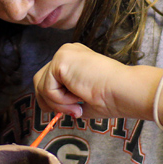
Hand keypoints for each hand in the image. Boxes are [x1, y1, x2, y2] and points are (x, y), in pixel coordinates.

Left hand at [33, 43, 151, 118]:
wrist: (124, 91)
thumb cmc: (112, 97)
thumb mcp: (84, 100)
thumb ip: (68, 101)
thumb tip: (58, 109)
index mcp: (74, 60)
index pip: (50, 80)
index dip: (56, 100)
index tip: (77, 110)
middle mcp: (66, 53)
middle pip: (39, 81)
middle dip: (50, 102)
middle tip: (74, 111)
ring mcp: (62, 54)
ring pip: (40, 86)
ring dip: (57, 104)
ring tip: (78, 105)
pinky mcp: (60, 60)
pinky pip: (47, 88)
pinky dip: (60, 100)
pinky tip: (79, 96)